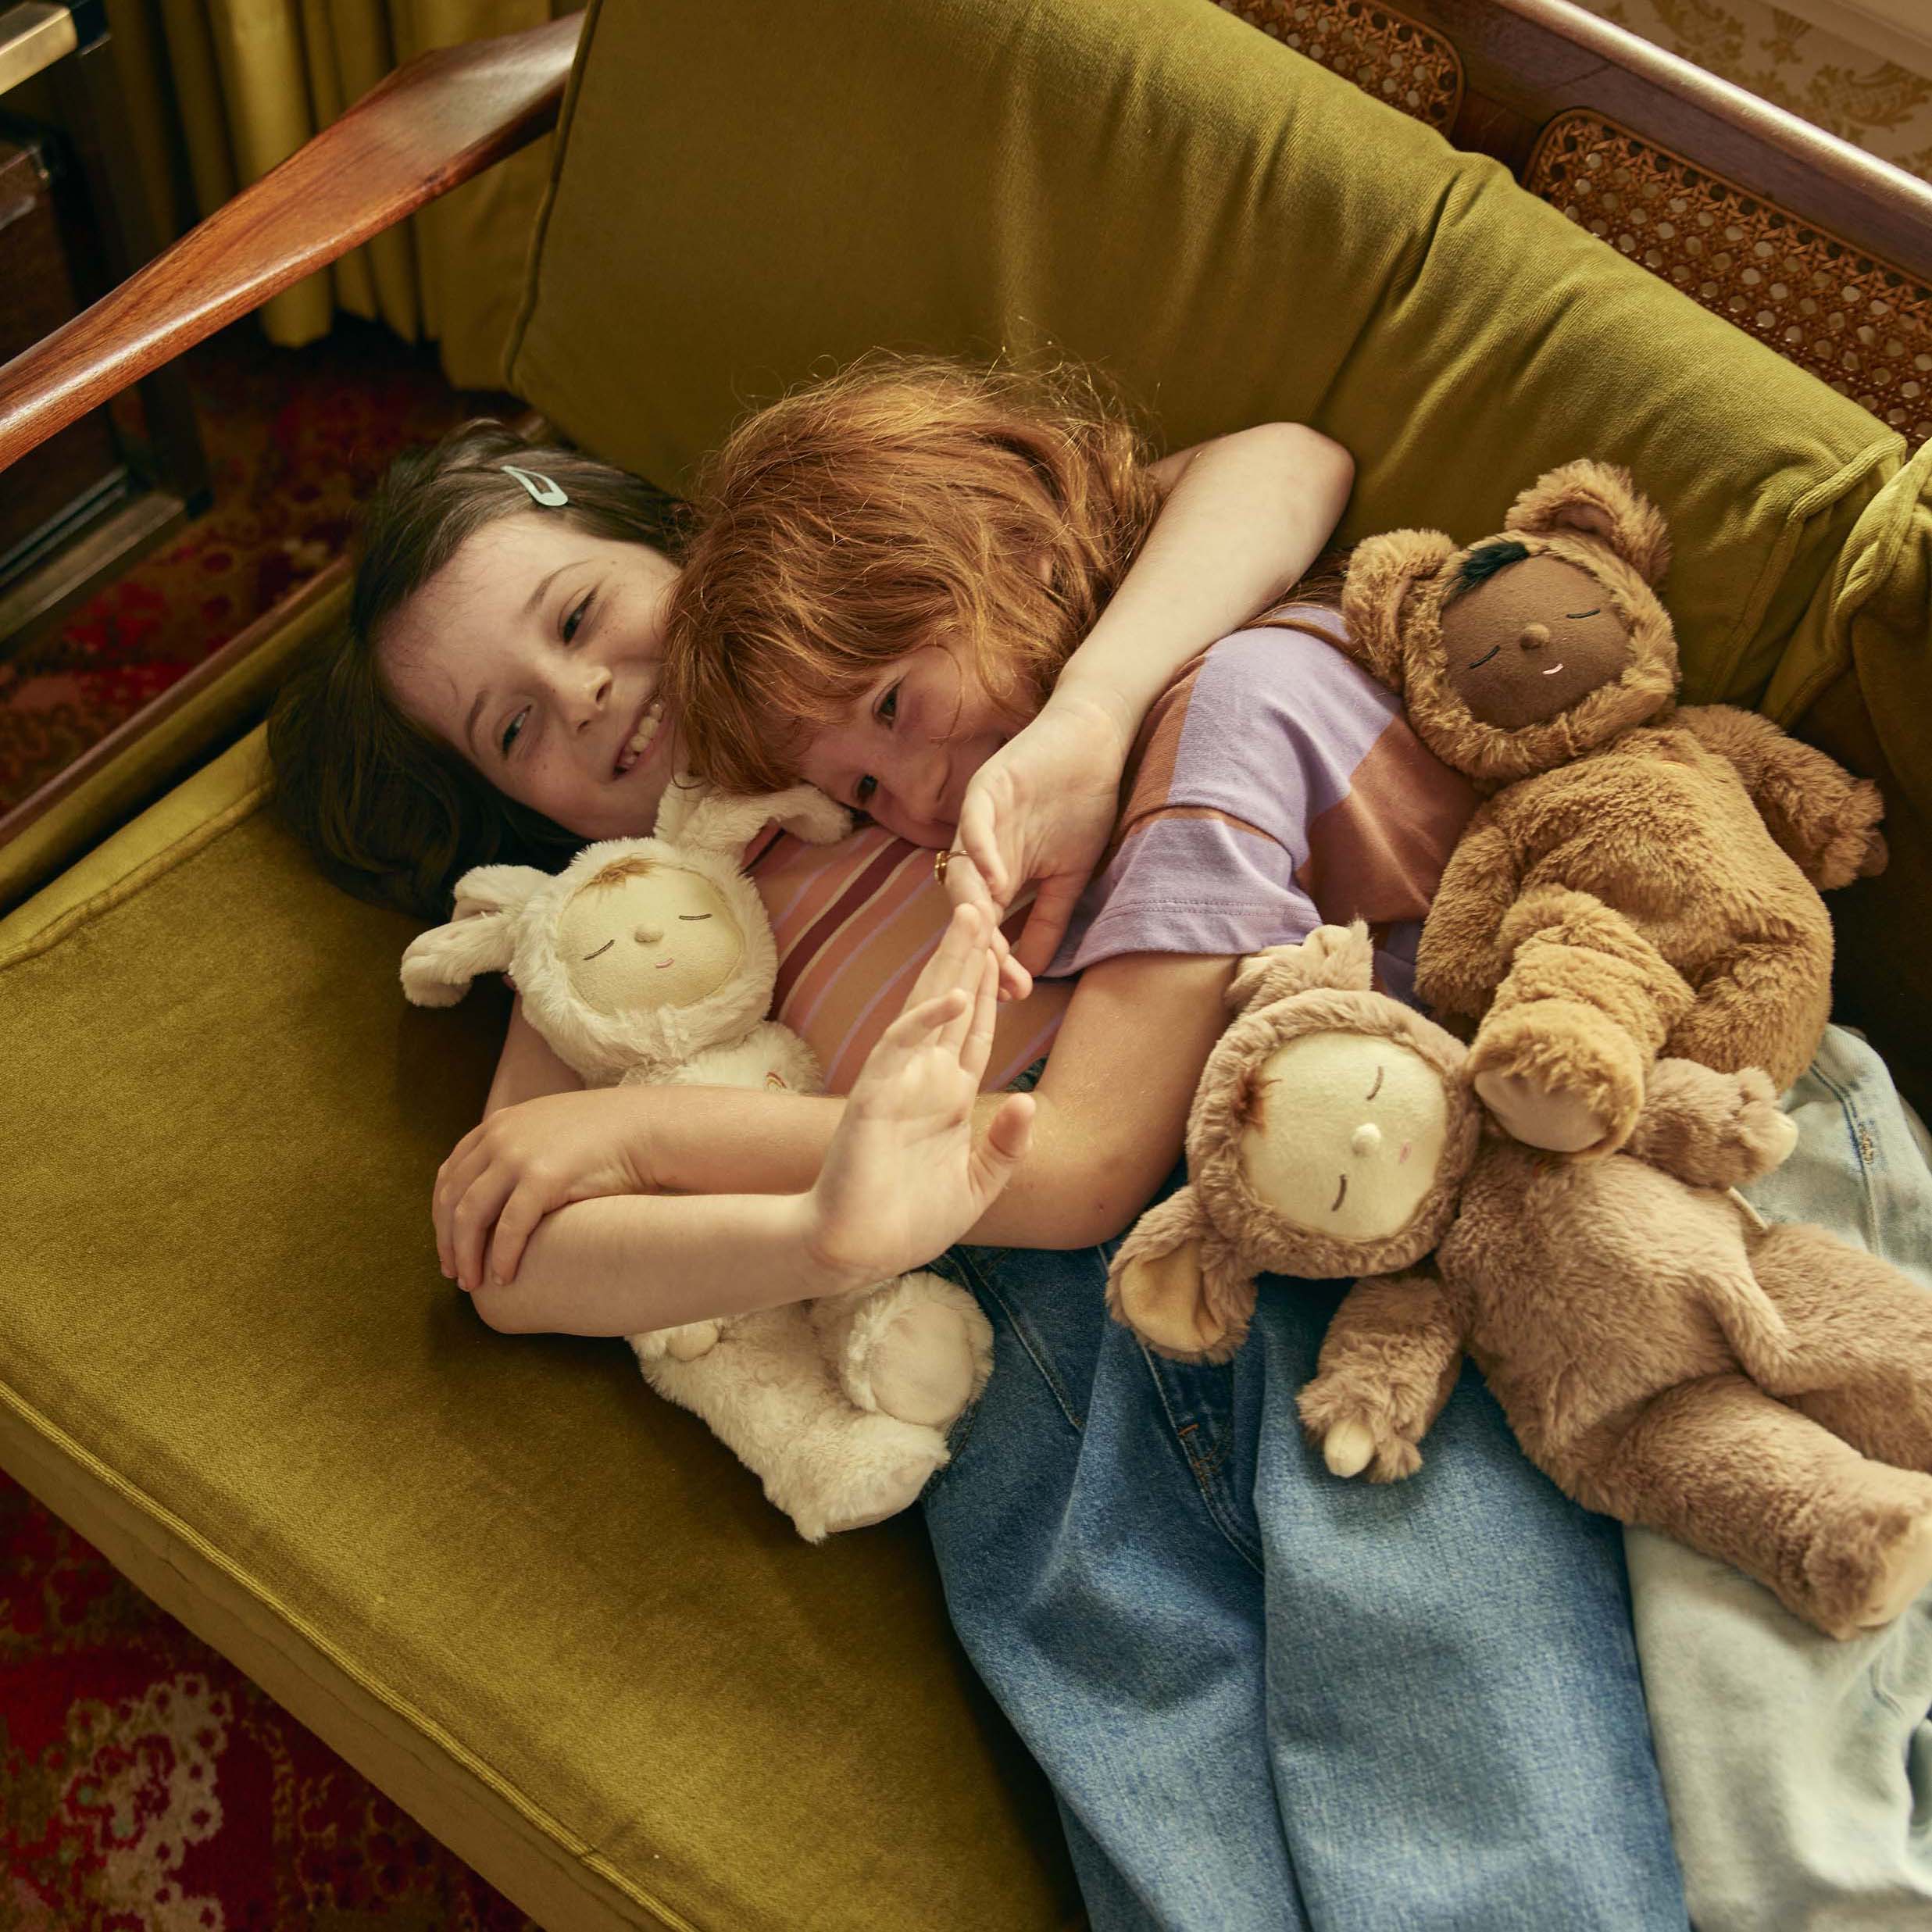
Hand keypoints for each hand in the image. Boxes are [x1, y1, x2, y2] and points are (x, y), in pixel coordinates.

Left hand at [434, 1086, 654, 1291]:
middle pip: (452, 1198)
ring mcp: (518, 1155)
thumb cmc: (607, 1137)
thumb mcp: (549, 1130)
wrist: (647, 1128)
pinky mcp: (542, 1178)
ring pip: (470, 1216)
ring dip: (467, 1255)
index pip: (450, 1176)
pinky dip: (501, 1257)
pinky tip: (504, 1278)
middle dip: (448, 1242)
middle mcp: (500, 1137)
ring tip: (473, 1284)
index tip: (449, 1248)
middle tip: (455, 1274)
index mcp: (497, 1125)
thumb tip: (503, 1188)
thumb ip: (520, 1149)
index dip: (442, 1217)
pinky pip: (508, 1227)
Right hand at [806, 904, 1034, 1285]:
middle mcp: (924, 1080)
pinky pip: (900, 1050)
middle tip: (986, 904)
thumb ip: (1006, 1145)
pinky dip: (924, 1023)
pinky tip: (952, 996)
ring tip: (971, 921)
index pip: (976, 1030)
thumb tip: (1029, 1102)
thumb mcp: (979, 1185)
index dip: (991, 989)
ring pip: (927, 1010)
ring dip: (949, 967)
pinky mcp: (874, 1097)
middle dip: (969, 956)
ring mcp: (898, 1083)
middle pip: (953, 1004)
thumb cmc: (912, 1221)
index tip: (1007, 947)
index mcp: (949, 1096)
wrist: (861, 1252)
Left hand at [949, 689, 1130, 987]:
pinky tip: (995, 884)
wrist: (1096, 744)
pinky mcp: (985, 789)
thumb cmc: (1083, 805)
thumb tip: (1030, 972)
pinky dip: (981, 854)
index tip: (1017, 994)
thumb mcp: (1068, 877)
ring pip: (962, 871)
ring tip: (987, 943)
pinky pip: (973, 825)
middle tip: (1001, 981)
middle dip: (983, 947)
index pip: (988, 927)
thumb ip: (1046, 921)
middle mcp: (979, 852)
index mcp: (996, 874)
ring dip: (974, 909)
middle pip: (968, 908)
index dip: (998, 961)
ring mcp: (978, 821)